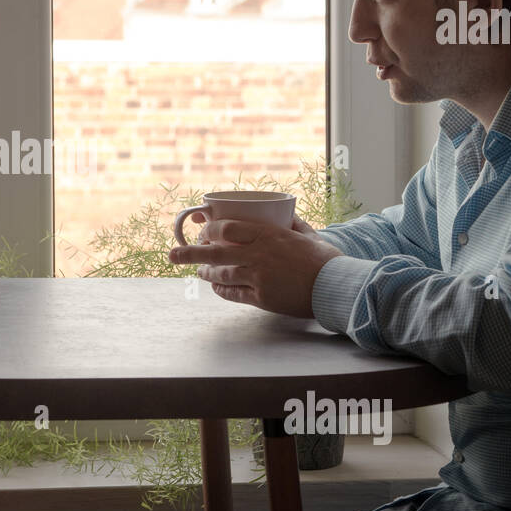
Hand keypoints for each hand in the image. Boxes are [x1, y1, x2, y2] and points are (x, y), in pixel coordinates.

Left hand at [168, 214, 342, 316]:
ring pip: (221, 273)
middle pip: (215, 252)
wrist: (337, 286)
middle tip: (172, 254)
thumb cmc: (325, 259)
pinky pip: (234, 293)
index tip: (200, 231)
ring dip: (205, 272)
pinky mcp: (262, 298)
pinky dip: (221, 290)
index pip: (228, 228)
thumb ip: (290, 222)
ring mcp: (259, 277)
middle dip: (190, 253)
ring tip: (197, 272)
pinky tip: (215, 288)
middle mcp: (259, 254)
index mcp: (268, 234)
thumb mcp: (307, 233)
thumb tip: (281, 212)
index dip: (209, 230)